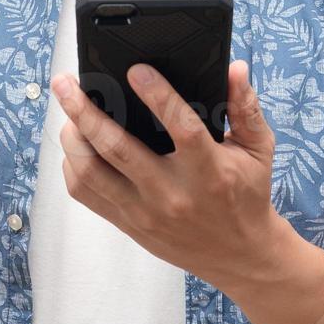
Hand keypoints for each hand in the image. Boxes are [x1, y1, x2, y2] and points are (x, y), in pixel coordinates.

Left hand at [51, 59, 280, 291]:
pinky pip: (86, 194)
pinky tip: (76, 144)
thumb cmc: (247, 195)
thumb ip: (246, 107)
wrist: (239, 256)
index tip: (135, 70)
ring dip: (72, 137)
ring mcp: (145, 212)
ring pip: (91, 172)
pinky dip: (73, 165)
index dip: (157, 95)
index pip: (180, 127)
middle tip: (65, 83)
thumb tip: (235, 68)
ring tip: (67, 109)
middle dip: (85, 112)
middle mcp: (172, 193)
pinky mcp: (128, 224)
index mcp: (209, 171)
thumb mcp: (258, 150)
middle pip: (117, 148)